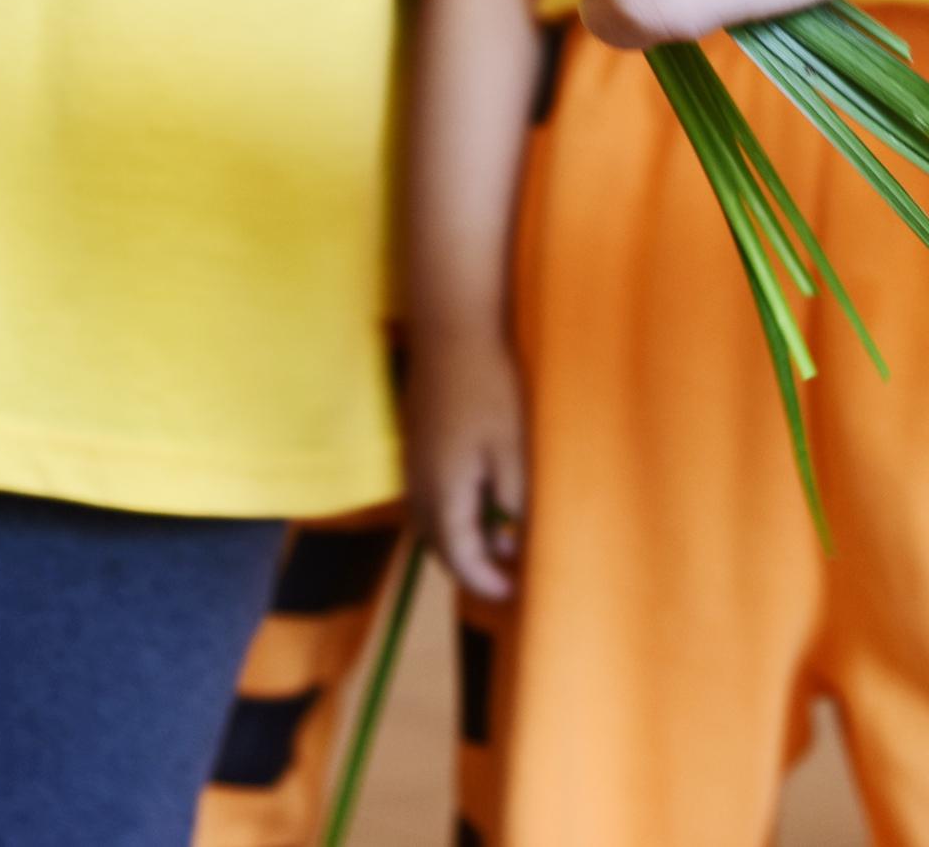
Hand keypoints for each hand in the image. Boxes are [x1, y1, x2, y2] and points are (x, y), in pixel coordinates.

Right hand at [407, 316, 530, 599]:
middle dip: (472, 569)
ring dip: (462, 544)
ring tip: (501, 545)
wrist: (451, 333)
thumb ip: (514, 501)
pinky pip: (430, 501)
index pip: (460, 559)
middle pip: (440, 549)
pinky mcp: (416, 449)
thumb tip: (513, 542)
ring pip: (432, 526)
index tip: (515, 594)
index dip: (487, 582)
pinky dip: (453, 518)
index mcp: (444, 493)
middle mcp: (420, 487)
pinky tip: (482, 505)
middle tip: (510, 578)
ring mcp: (413, 467)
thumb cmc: (489, 389)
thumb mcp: (513, 450)